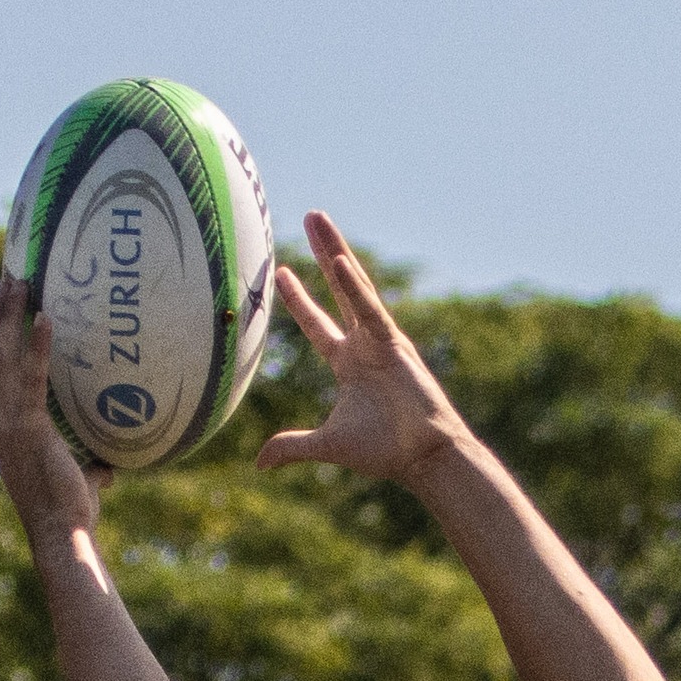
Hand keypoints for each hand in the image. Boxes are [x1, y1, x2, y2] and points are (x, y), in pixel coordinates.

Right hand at [0, 275, 112, 543]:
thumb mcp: (76, 481)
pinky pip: (30, 377)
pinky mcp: (28, 427)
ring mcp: (7, 424)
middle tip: (8, 279)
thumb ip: (88, 467)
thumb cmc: (69, 512)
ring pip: (0, 357)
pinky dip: (35, 345)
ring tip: (19, 280)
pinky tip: (45, 317)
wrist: (61, 533)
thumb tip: (110, 467)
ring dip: (8, 315)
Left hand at [258, 212, 466, 485]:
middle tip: (310, 218)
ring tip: (317, 218)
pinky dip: (354, 287)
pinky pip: (369, 310)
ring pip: (352, 286)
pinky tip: (338, 261)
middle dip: (322, 254)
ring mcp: (379, 340)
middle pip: (337, 289)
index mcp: (349, 364)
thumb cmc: (384, 450)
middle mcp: (364, 344)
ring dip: (333, 250)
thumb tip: (258, 463)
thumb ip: (293, 447)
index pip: (318, 324)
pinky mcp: (394, 344)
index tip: (282, 273)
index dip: (300, 300)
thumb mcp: (328, 445)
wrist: (422, 456)